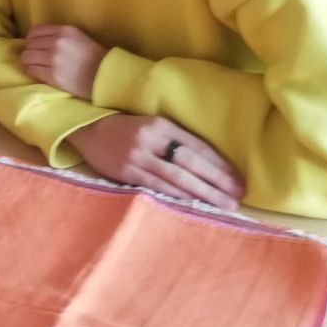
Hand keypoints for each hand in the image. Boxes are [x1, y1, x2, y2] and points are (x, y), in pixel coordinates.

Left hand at [21, 24, 108, 98]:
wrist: (105, 77)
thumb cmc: (94, 58)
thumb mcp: (78, 37)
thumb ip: (59, 35)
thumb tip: (36, 40)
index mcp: (64, 30)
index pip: (34, 31)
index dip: (31, 39)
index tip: (34, 46)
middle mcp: (57, 42)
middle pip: (28, 44)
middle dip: (29, 51)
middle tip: (34, 58)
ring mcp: (54, 59)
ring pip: (27, 57)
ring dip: (28, 62)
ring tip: (35, 66)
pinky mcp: (53, 75)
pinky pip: (31, 70)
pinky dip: (32, 72)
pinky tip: (38, 73)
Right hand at [69, 114, 244, 209]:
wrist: (88, 131)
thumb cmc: (125, 129)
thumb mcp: (151, 125)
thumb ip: (174, 139)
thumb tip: (207, 162)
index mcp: (161, 123)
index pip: (197, 145)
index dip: (219, 163)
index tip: (238, 178)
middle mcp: (151, 138)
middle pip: (190, 162)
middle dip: (217, 180)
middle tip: (238, 194)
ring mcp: (138, 156)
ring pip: (177, 177)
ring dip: (203, 192)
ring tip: (223, 203)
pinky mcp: (126, 171)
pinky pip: (157, 185)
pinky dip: (177, 195)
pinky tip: (194, 203)